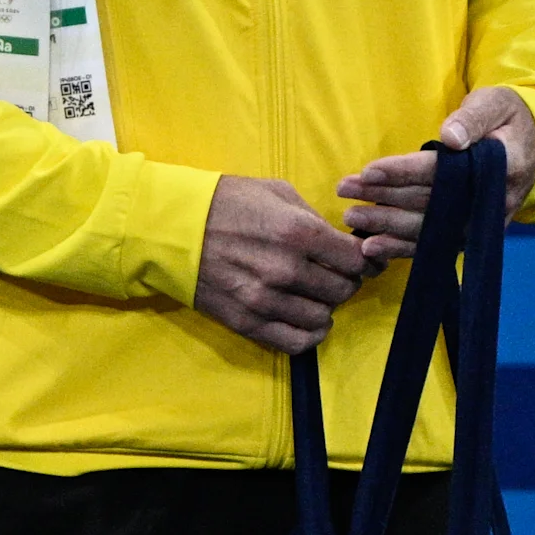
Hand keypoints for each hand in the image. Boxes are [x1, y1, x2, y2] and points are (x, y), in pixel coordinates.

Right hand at [192, 175, 386, 353]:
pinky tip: (305, 318)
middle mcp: (287, 269)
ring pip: (323, 317)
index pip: (357, 260)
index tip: (359, 259)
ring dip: (324, 306)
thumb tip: (343, 241)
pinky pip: (297, 342)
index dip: (365, 260)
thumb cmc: (225, 202)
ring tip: (311, 293)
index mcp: (298, 232)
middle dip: (344, 281)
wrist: (169, 228)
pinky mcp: (248, 322)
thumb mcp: (275, 192)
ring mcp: (266, 300)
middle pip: (344, 289)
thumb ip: (314, 218)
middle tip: (331, 273)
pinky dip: (309, 333)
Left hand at [336, 86, 534, 251]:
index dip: (405, 172)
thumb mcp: (495, 104)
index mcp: (503, 166)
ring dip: (386, 225)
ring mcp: (481, 222)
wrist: (533, 145)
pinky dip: (402, 247)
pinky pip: (435, 244)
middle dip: (383, 197)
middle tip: (344, 191)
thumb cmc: (507, 118)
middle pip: (430, 202)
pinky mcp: (471, 232)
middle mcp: (492, 201)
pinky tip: (372, 248)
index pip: (444, 172)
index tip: (369, 170)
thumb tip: (449, 137)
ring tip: (351, 218)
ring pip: (429, 229)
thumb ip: (472, 119)